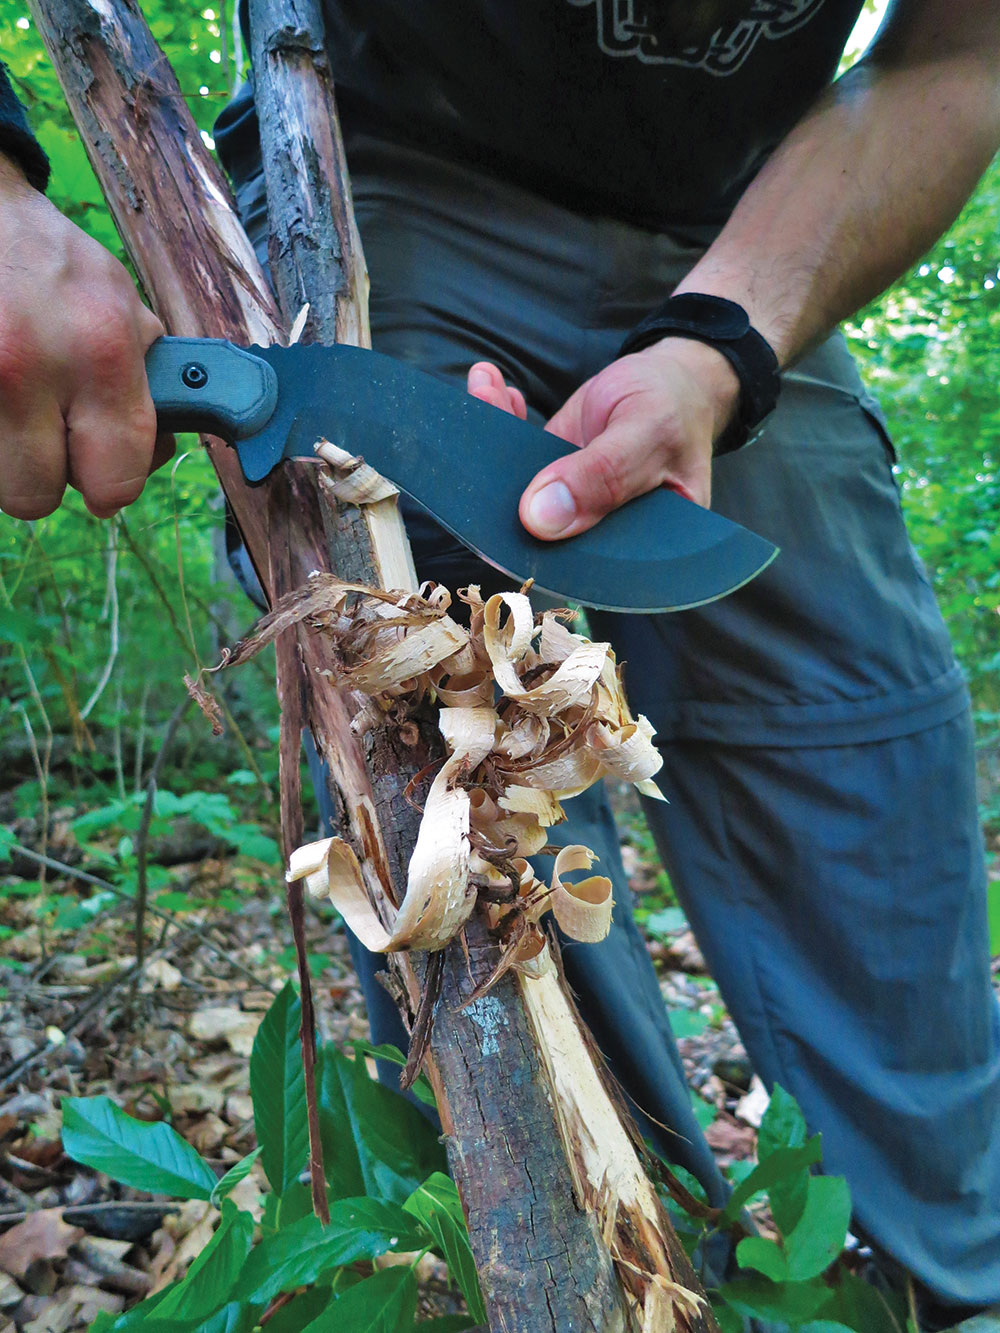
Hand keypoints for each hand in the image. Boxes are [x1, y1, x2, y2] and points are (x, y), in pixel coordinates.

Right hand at [0, 156, 171, 520]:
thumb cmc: (57, 261)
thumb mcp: (123, 304)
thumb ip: (144, 380)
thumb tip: (159, 444)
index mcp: (101, 354)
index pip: (114, 481)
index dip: (110, 485)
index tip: (101, 472)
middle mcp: (32, 368)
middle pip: (35, 496)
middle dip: (45, 476)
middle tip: (48, 437)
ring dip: (9, 453)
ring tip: (19, 403)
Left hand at [467, 339, 739, 540]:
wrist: (670, 378)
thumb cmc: (676, 406)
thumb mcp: (648, 431)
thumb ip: (601, 475)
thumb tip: (540, 519)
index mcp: (643, 550)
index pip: (585, 570)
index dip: (541, 554)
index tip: (507, 515)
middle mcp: (601, 537)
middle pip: (541, 538)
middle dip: (498, 496)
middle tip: (476, 450)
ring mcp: (571, 507)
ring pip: (517, 493)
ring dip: (489, 447)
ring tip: (484, 393)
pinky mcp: (550, 477)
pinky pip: (514, 458)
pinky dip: (499, 420)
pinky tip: (490, 385)